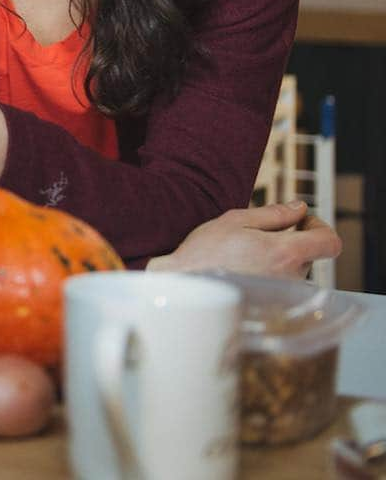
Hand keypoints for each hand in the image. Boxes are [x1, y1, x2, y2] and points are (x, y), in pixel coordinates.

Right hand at [147, 201, 342, 278]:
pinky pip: (281, 283)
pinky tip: (242, 270)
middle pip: (308, 254)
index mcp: (285, 253)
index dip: (319, 226)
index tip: (300, 221)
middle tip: (257, 235)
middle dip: (290, 240)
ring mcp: (282, 295)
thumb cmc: (205, 253)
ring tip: (243, 255)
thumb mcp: (236, 221)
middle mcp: (290, 278)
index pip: (329, 242)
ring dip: (277, 258)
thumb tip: (299, 208)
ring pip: (293, 269)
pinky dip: (268, 273)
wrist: (184, 286)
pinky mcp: (273, 306)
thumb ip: (273, 214)